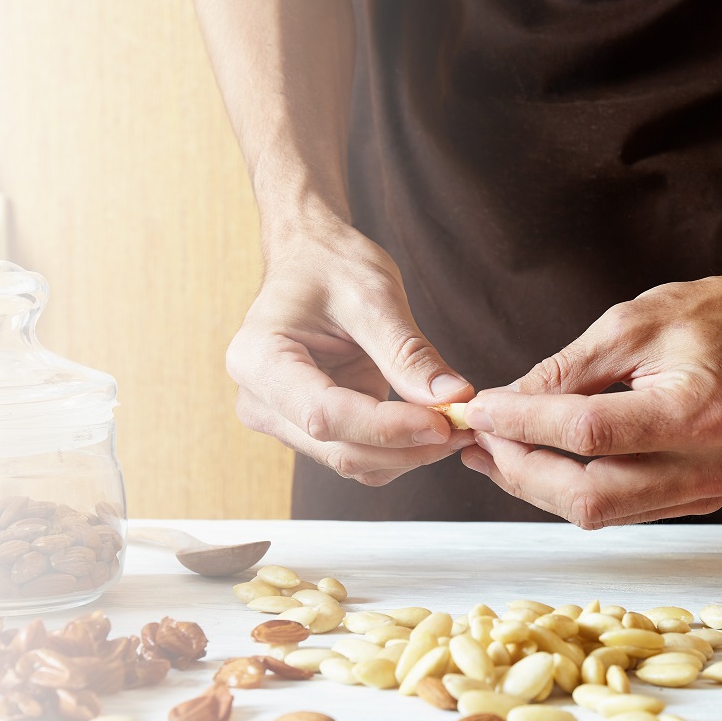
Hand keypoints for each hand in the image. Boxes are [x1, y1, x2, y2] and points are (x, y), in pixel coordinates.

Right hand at [226, 221, 475, 485]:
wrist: (311, 259)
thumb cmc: (331, 266)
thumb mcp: (373, 297)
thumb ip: (409, 352)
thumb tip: (454, 397)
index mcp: (257, 359)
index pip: (324, 414)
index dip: (387, 427)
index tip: (443, 420)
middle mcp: (259, 401)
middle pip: (338, 448)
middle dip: (406, 446)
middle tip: (463, 426)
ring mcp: (283, 420)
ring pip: (352, 461)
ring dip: (408, 454)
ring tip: (456, 425)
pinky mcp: (312, 429)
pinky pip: (360, 455)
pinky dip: (400, 450)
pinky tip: (433, 426)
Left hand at [459, 274, 721, 527]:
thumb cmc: (708, 317)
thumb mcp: (628, 324)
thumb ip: (562, 372)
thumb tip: (501, 407)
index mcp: (698, 412)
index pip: (590, 434)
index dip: (525, 425)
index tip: (480, 409)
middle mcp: (708, 466)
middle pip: (589, 497)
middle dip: (521, 470)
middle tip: (480, 439)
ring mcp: (706, 492)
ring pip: (597, 513)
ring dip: (537, 484)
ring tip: (494, 450)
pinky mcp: (695, 500)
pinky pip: (617, 509)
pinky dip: (569, 488)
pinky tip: (537, 461)